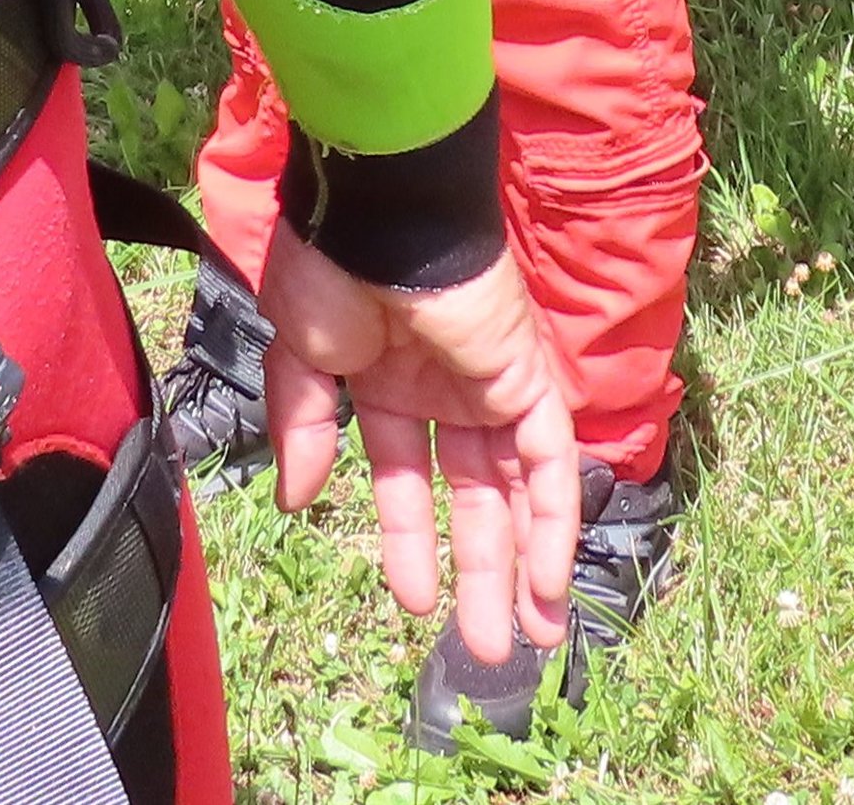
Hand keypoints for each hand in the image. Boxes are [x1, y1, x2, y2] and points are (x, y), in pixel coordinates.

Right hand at [259, 226, 579, 667]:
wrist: (379, 205)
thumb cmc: (332, 266)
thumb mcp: (300, 357)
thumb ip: (306, 427)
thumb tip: (299, 500)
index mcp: (391, 380)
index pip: (409, 478)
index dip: (411, 541)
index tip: (411, 603)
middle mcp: (450, 387)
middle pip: (476, 497)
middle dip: (481, 572)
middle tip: (488, 647)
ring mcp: (493, 382)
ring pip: (520, 489)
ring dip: (525, 564)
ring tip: (528, 636)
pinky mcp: (527, 375)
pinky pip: (551, 460)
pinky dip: (554, 519)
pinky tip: (546, 578)